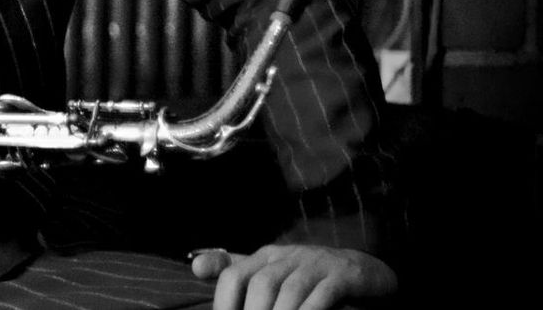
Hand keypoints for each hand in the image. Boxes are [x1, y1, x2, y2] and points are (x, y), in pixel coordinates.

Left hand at [191, 244, 396, 309]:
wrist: (364, 271)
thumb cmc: (309, 277)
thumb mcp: (271, 271)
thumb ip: (236, 271)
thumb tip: (195, 266)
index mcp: (265, 256)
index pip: (233, 275)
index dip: (223, 302)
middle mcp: (288, 256)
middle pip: (261, 284)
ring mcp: (316, 264)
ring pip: (290, 291)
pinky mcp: (344, 275)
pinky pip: (322, 295)